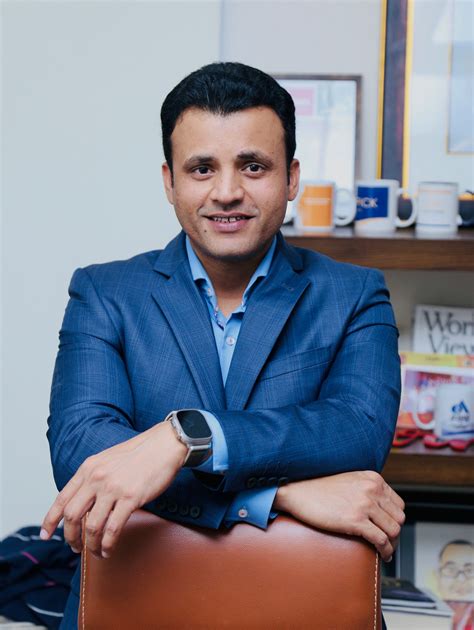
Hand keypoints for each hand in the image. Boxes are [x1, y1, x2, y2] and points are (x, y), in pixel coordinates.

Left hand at [40, 421, 186, 557]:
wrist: (164, 445)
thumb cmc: (139, 453)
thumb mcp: (107, 460)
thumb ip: (93, 478)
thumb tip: (84, 503)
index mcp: (88, 468)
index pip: (61, 498)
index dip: (50, 520)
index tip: (46, 535)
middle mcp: (96, 478)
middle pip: (72, 516)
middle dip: (70, 537)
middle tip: (75, 547)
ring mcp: (113, 489)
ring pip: (91, 527)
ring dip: (91, 545)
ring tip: (96, 551)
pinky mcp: (130, 498)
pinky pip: (113, 529)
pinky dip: (108, 544)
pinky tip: (109, 548)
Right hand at [274, 471, 404, 561]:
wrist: (299, 493)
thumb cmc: (319, 489)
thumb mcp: (349, 480)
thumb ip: (367, 488)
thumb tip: (381, 507)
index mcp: (372, 478)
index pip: (399, 504)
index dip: (395, 519)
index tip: (389, 528)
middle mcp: (372, 489)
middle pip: (399, 518)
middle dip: (395, 533)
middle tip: (388, 542)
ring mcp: (365, 504)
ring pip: (394, 530)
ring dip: (392, 544)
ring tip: (385, 550)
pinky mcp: (356, 520)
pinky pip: (381, 540)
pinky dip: (385, 551)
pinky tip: (382, 555)